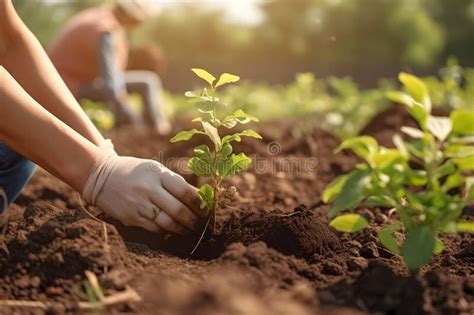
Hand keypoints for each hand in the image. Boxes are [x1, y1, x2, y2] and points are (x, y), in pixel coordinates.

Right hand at [82, 153, 207, 233]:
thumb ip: (175, 182)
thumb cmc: (135, 172)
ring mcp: (139, 205)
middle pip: (178, 210)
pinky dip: (167, 232)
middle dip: (194, 221)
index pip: (184, 191)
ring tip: (192, 232)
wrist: (100, 176)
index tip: (206, 211)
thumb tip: (200, 197)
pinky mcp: (131, 218)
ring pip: (168, 223)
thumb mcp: (154, 169)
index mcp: (157, 174)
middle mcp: (148, 189)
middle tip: (203, 226)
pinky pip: (154, 229)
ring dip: (183, 230)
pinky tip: (174, 232)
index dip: (199, 203)